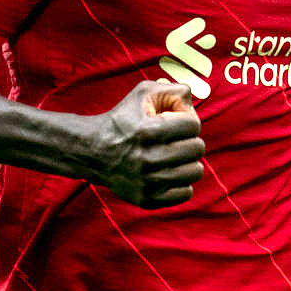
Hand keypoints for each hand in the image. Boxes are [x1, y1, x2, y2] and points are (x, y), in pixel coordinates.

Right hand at [88, 81, 205, 208]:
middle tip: (176, 140)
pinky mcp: (147, 199)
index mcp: (148, 131)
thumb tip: (192, 101)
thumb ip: (173, 91)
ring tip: (175, 156)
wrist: (93, 152)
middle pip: (197, 148)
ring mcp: (148, 182)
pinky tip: (169, 172)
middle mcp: (148, 158)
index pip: (193, 125)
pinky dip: (182, 182)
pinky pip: (185, 193)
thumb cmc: (123, 119)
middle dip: (189, 140)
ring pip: (195, 172)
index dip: (187, 120)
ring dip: (188, 161)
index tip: (175, 122)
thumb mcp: (143, 93)